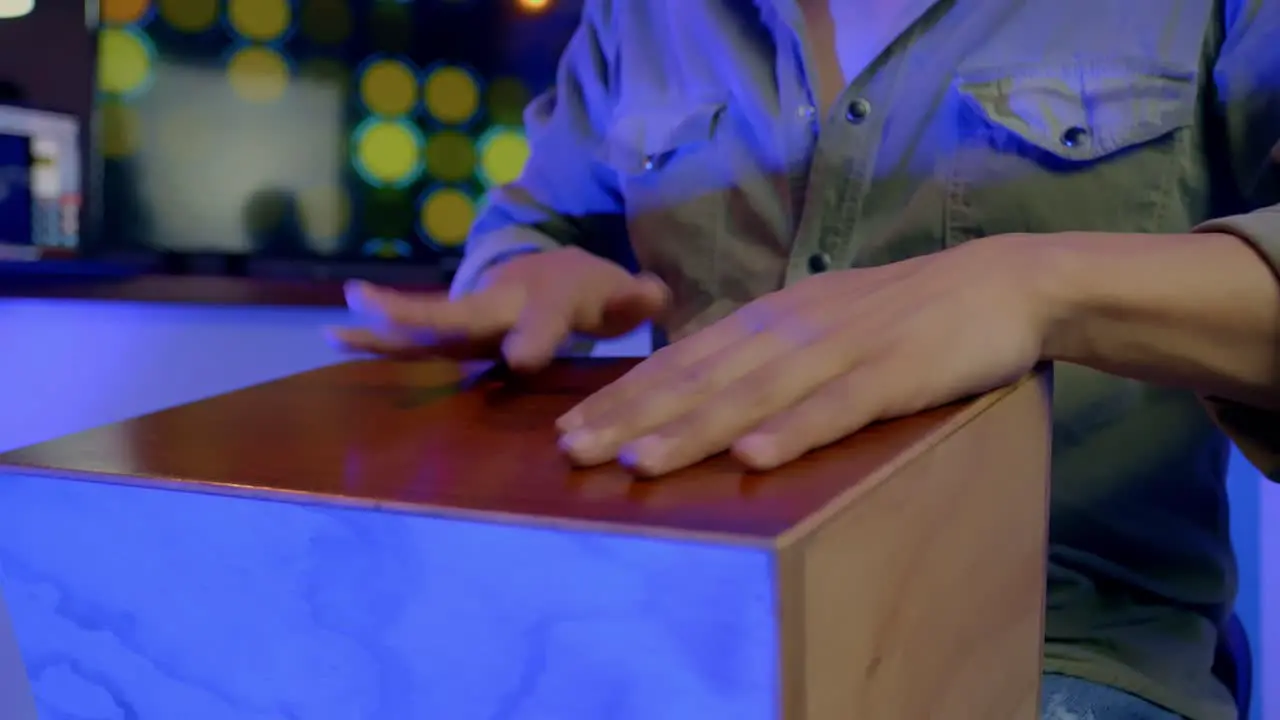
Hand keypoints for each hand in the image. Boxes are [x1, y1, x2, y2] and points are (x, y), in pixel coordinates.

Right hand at [326, 247, 669, 370]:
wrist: (549, 271)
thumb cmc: (586, 290)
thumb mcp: (616, 294)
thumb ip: (634, 298)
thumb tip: (657, 294)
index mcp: (543, 301)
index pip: (537, 325)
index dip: (532, 340)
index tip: (520, 359)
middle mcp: (497, 306)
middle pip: (459, 314)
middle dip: (422, 314)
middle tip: (378, 305)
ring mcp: (469, 318)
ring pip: (423, 324)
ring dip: (383, 324)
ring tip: (337, 323)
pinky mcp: (452, 332)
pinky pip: (411, 336)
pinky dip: (376, 337)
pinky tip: (335, 337)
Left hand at [555, 236, 1053, 474]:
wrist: (1003, 281)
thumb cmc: (908, 313)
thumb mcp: (824, 324)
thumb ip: (769, 353)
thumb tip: (710, 392)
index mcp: (773, 318)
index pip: (685, 359)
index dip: (625, 393)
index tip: (570, 426)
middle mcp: (793, 329)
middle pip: (702, 377)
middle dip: (632, 414)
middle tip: (571, 450)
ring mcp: (843, 349)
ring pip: (754, 393)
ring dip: (693, 429)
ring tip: (637, 461)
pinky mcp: (894, 372)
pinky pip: (836, 406)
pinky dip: (792, 431)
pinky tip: (753, 458)